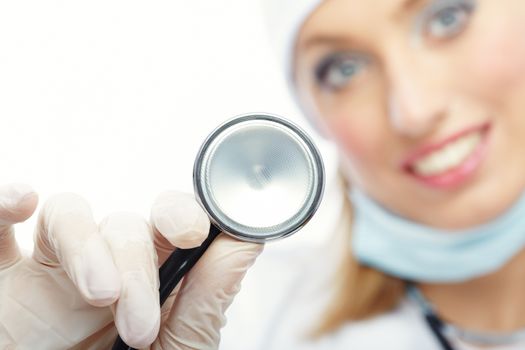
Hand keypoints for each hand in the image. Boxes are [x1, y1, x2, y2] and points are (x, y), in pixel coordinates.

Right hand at [0, 184, 262, 349]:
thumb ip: (209, 296)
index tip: (194, 232)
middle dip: (137, 265)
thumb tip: (248, 238)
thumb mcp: (180, 349)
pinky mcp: (6, 279)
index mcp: (157, 281)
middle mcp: (110, 266)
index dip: (185, 214)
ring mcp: (57, 269)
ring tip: (100, 296)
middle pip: (126, 224)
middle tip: (140, 328)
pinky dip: (6, 202)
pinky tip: (22, 204)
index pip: (173, 222)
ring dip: (87, 245)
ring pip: (71, 214)